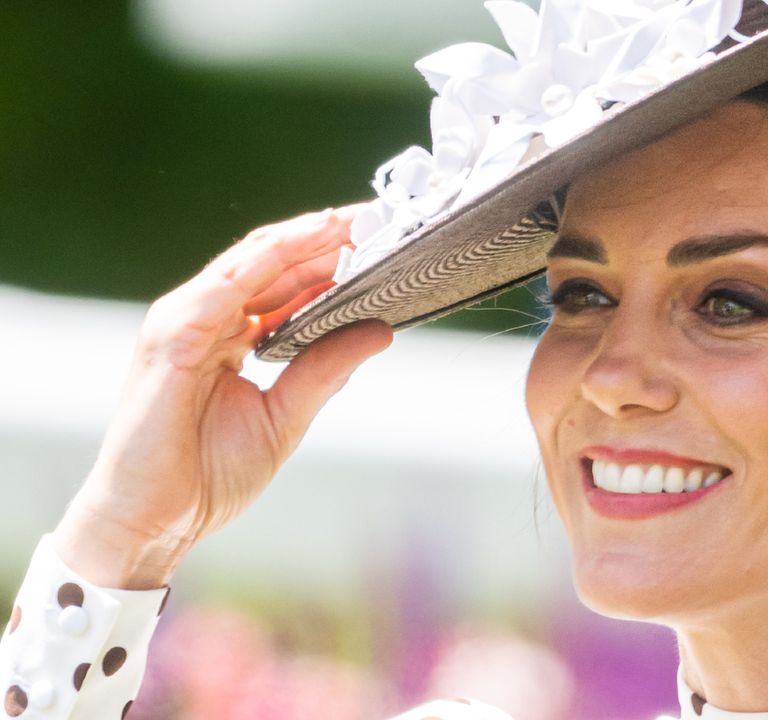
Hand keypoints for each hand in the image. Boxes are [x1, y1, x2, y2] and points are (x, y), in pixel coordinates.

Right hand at [52, 207, 392, 588]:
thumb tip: (381, 329)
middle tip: (380, 217)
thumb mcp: (287, 414)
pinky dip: (267, 262)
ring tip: (352, 221)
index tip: (383, 240)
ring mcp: (184, 324)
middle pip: (272, 262)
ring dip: (304, 238)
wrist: (154, 521)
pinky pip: (224, 288)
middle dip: (326, 237)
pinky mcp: (170, 340)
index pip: (284, 281)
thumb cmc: (207, 474)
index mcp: (228, 334)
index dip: (331, 257)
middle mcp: (205, 319)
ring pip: (251, 262)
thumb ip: (326, 368)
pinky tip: (307, 242)